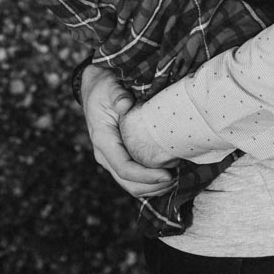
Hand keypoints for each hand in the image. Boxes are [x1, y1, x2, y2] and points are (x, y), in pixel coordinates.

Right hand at [81, 66, 176, 196]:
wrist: (95, 88)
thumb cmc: (104, 87)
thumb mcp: (109, 86)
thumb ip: (117, 94)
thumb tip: (125, 104)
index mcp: (102, 139)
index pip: (124, 167)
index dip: (146, 176)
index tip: (168, 175)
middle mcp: (104, 154)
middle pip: (128, 183)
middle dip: (153, 186)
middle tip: (178, 179)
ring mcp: (111, 159)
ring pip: (131, 185)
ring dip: (153, 188)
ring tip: (176, 179)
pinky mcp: (119, 158)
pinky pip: (133, 179)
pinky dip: (150, 182)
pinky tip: (167, 175)